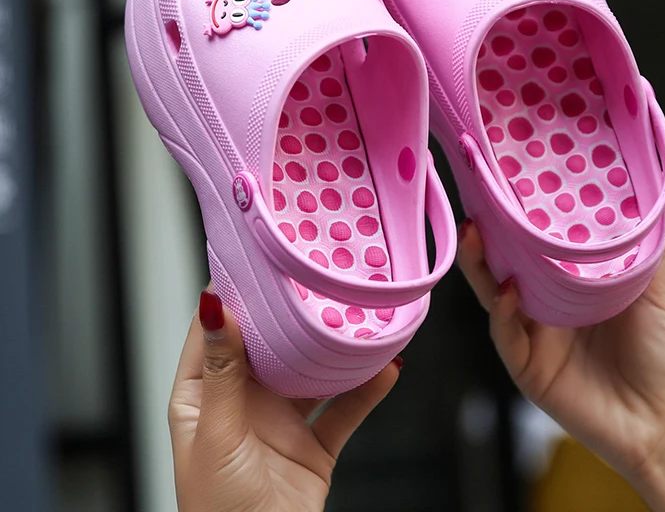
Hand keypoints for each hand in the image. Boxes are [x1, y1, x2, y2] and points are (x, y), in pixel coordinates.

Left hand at [169, 290, 400, 511]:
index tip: (253, 256)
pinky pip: (344, 409)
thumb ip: (223, 370)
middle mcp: (243, 401)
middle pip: (268, 344)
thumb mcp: (216, 433)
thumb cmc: (216, 510)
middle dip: (290, 313)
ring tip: (357, 316)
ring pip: (311, 372)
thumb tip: (213, 307)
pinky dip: (366, 390)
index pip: (214, 330)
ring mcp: (280, 421)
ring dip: (333, 349)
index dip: (230, 292)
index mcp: (203, 395)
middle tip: (313, 275)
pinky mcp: (314, 445)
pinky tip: (384, 368)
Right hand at [457, 221, 664, 482]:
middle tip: (476, 206)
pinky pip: (506, 335)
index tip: (504, 184)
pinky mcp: (528, 368)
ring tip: (474, 235)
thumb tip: (648, 198)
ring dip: (479, 265)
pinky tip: (506, 290)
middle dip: (485, 236)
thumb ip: (647, 249)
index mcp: (568, 288)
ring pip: (492, 294)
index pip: (532, 245)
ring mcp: (533, 338)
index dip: (515, 217)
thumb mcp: (656, 293)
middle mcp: (544, 308)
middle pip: (502, 265)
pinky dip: (502, 311)